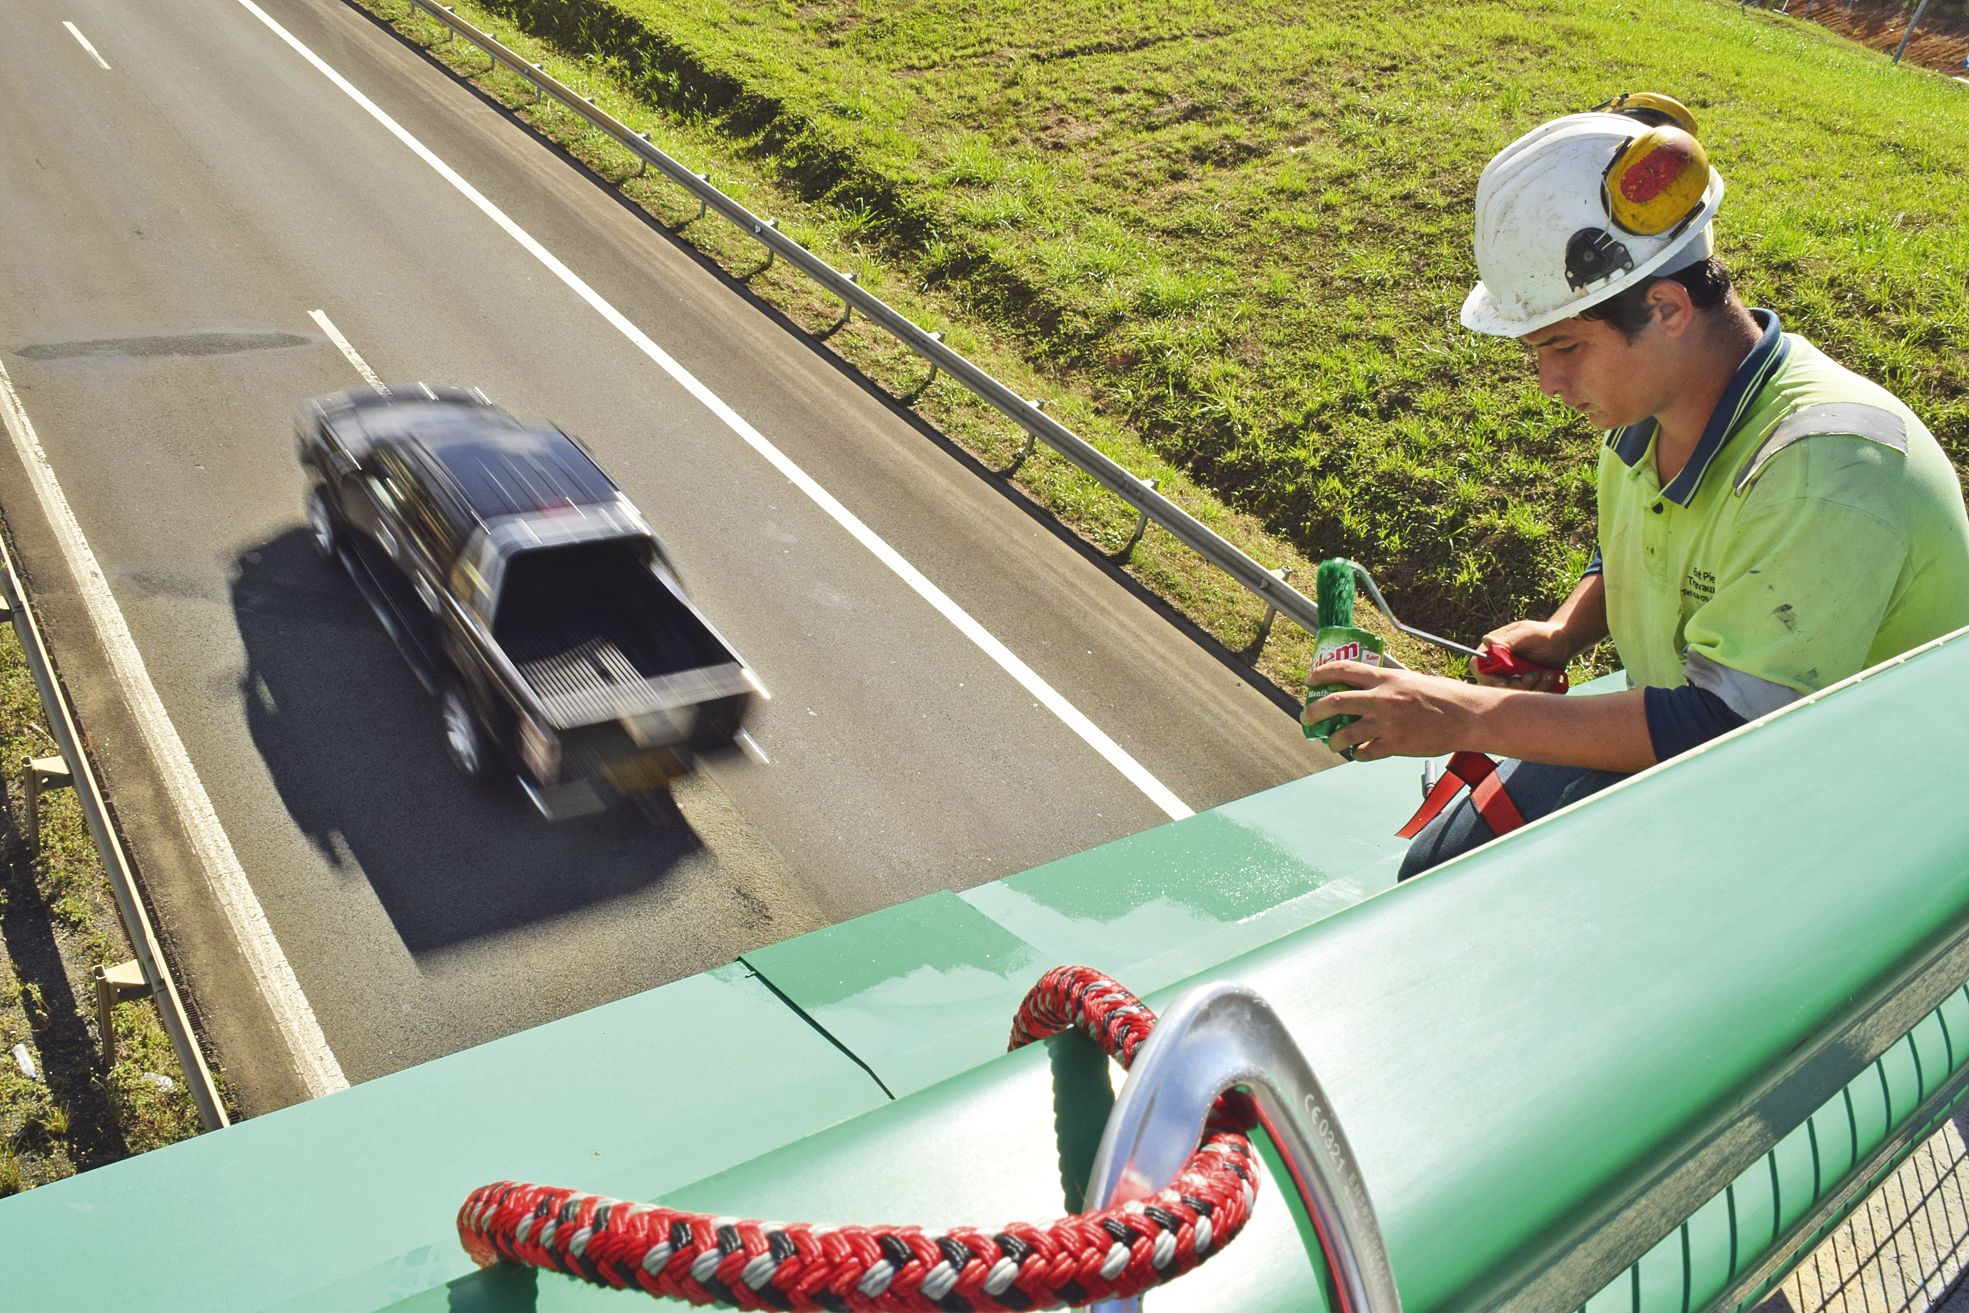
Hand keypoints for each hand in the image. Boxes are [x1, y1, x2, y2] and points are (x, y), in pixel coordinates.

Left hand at [1301, 662, 1487, 761]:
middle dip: (1313, 711)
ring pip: (1344, 734)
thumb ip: (1389, 685)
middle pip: (1333, 703)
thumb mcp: (1412, 680)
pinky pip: (1365, 753)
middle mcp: (1381, 699)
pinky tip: (1360, 753)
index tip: (1310, 679)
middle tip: (1306, 716)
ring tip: (1331, 742)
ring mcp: (1387, 723)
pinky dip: (1358, 755)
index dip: (1321, 674)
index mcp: (1386, 678)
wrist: (1467, 716)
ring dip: (1332, 740)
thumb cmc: (1444, 696)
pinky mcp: (1395, 745)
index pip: (1343, 670)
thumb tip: (1368, 689)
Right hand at [1475, 620, 1570, 691]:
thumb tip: (1486, 641)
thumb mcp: (1528, 634)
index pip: (1479, 669)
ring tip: (1547, 675)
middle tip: (1536, 674)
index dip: (1491, 679)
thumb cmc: (1545, 635)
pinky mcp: (1520, 687)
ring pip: (1511, 695)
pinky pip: (1524, 698)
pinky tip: (1548, 678)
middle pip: (1494, 687)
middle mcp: (1495, 666)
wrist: (1563, 644)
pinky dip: (1538, 691)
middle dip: (1518, 685)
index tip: (1513, 679)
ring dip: (1532, 688)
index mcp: (1491, 651)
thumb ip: (1508, 638)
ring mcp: (1507, 678)